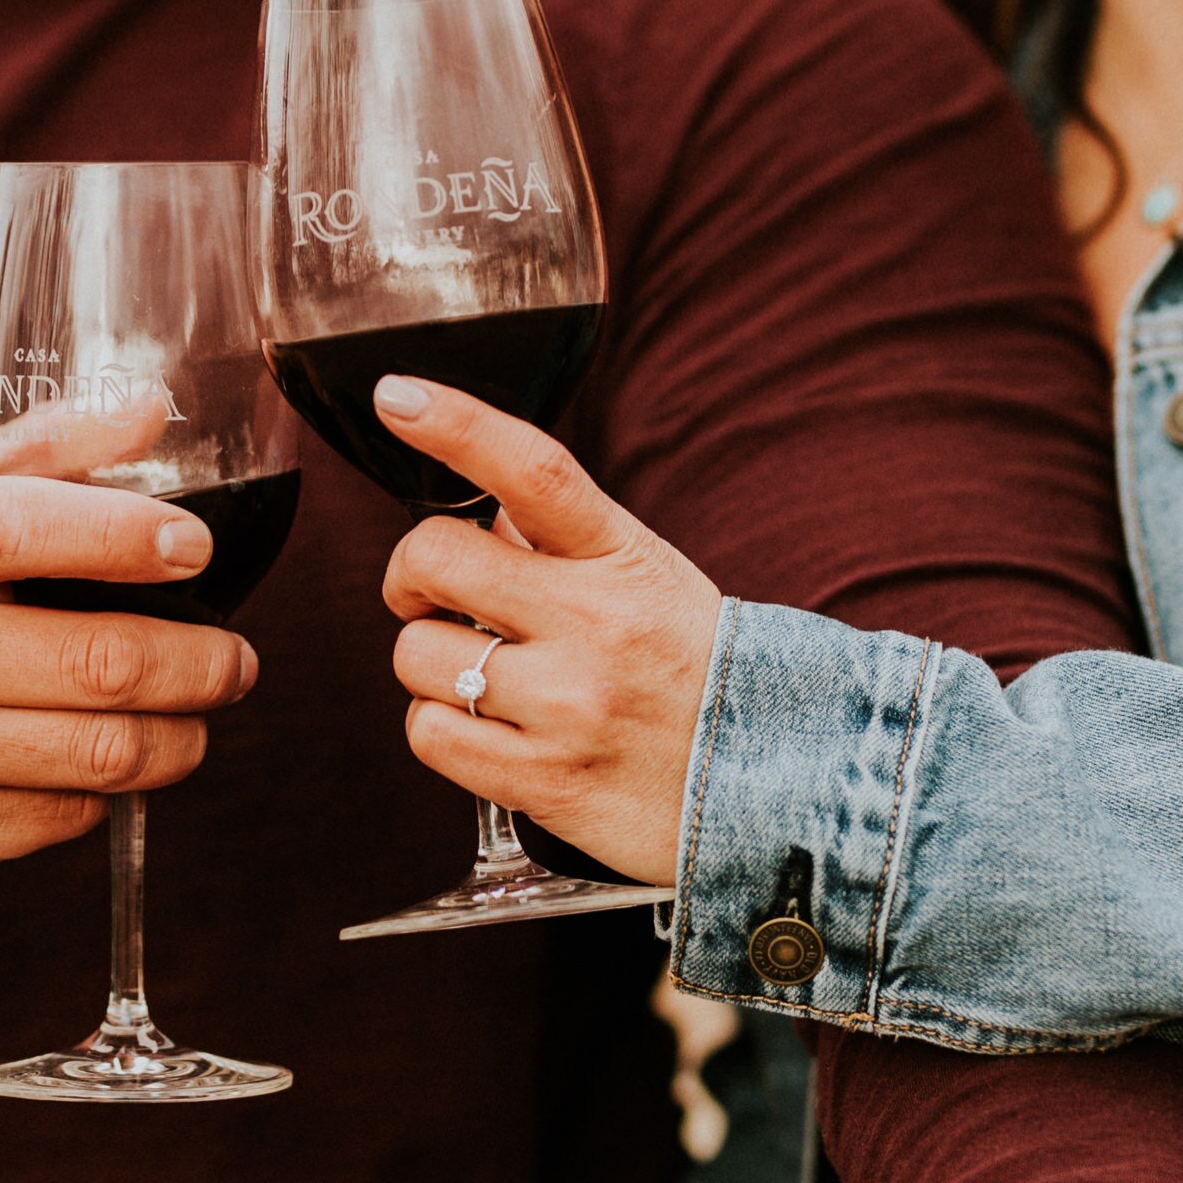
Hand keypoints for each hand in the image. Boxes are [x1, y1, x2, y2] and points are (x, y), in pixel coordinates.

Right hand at [0, 446, 256, 907]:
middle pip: (95, 661)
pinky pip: (68, 816)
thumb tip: (153, 408)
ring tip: (198, 709)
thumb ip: (36, 454)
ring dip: (181, 735)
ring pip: (101, 752)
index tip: (196, 547)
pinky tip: (110, 758)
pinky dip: (112, 789)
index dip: (127, 536)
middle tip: (235, 658)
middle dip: (200, 663)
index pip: (22, 529)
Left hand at [374, 376, 721, 885]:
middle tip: (436, 596)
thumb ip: (563, 543)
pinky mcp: (545, 782)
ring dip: (433, 664)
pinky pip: (428, 733)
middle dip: (410, 576)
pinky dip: (441, 728)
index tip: (400, 396)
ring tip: (487, 677)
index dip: (456, 424)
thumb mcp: (649, 580)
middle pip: (434, 558)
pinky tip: (490, 729)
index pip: (533, 469)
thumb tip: (482, 518)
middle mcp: (596, 625)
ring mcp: (568, 706)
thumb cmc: (698, 674)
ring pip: (416, 653)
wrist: (782, 786)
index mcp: (623, 559)